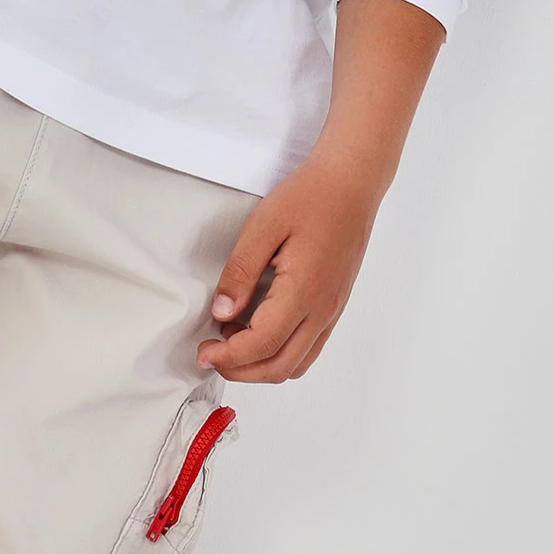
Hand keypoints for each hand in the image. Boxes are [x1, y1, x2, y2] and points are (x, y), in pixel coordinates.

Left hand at [196, 155, 378, 383]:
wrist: (350, 182)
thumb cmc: (309, 196)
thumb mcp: (263, 226)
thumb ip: (240, 272)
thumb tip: (221, 312)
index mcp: (303, 291)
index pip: (262, 344)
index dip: (228, 357)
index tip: (203, 352)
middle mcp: (322, 309)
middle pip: (280, 366)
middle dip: (241, 370)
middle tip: (211, 354)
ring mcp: (332, 310)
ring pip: (297, 363)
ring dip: (261, 365)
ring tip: (233, 340)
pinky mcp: (335, 305)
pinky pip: (310, 347)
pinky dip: (281, 352)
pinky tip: (260, 328)